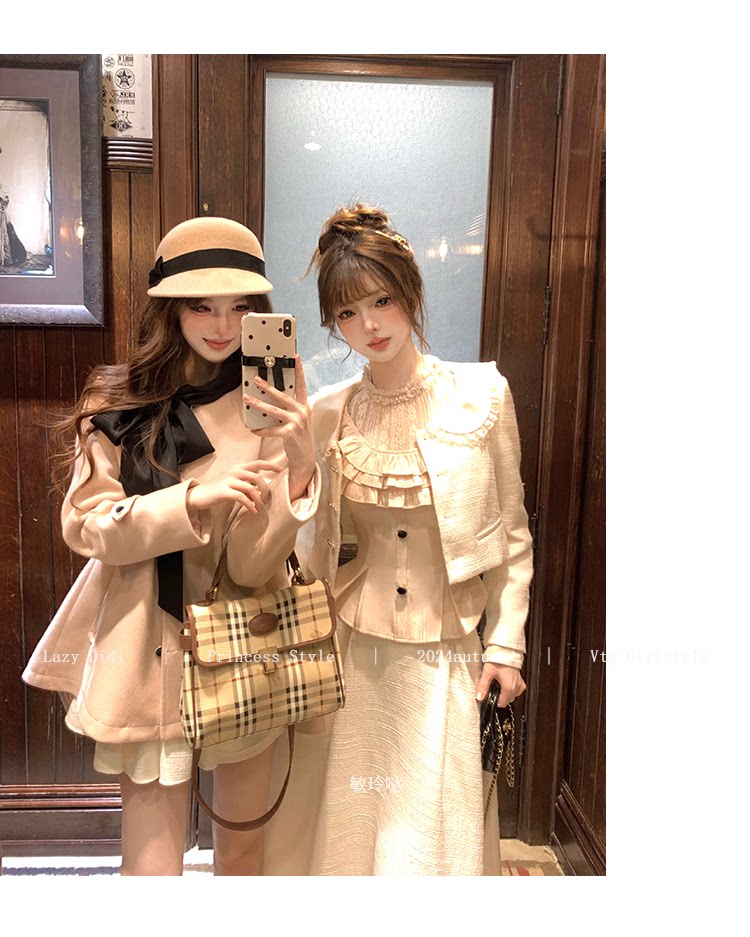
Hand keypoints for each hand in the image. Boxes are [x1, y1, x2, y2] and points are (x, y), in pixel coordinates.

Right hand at [185, 461, 281, 514]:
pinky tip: (252, 511)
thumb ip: (244, 482)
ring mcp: (228, 481)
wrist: (197, 496)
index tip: (280, 469)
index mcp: (236, 468)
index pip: (257, 463)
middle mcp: (233, 472)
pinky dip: (250, 505)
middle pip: (257, 477)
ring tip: (259, 508)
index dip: (270, 465)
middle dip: (265, 489)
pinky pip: (242, 498)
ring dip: (258, 500)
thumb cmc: (215, 490)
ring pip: (251, 488)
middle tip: (266, 500)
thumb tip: (259, 489)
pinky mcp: (224, 492)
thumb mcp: (231, 481)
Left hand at [243, 356, 314, 501]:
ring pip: (273, 410)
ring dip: (258, 404)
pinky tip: (253, 430)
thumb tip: (272, 400)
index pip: (301, 385)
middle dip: (268, 387)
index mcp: (304, 407)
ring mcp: (297, 422)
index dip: (299, 371)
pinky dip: (261, 430)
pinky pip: (271, 429)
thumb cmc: (299, 438)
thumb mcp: (299, 421)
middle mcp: (302, 412)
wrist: (305, 458)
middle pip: (282, 396)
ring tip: (247, 399)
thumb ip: (290, 409)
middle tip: (256, 380)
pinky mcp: (290, 433)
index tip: (296, 357)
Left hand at [475, 662, 525, 706]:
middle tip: (492, 687)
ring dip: (505, 693)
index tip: (489, 695)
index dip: (494, 701)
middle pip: (507, 700)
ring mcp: (519, 683)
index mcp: (509, 687)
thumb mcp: (488, 672)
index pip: (502, 703)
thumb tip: (479, 697)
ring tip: (497, 683)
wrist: (507, 650)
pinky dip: (511, 688)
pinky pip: (517, 689)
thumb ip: (483, 686)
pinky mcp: (520, 679)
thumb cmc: (499, 659)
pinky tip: (505, 682)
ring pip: (512, 695)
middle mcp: (516, 687)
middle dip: (499, 696)